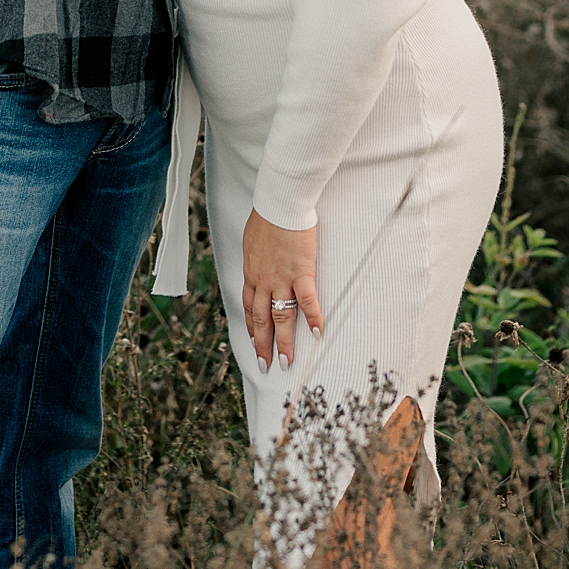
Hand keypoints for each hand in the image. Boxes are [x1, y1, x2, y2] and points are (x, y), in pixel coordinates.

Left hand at [242, 210, 322, 374]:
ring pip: (281, 317)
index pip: (249, 306)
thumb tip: (257, 261)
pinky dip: (313, 318)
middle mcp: (263, 280)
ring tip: (286, 360)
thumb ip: (256, 256)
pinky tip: (319, 333)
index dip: (252, 326)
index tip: (254, 341)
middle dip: (263, 345)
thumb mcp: (252, 240)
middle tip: (266, 364)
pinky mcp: (301, 271)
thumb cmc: (266, 217)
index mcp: (252, 273)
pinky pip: (307, 300)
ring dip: (283, 341)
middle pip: (261, 319)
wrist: (278, 204)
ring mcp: (281, 278)